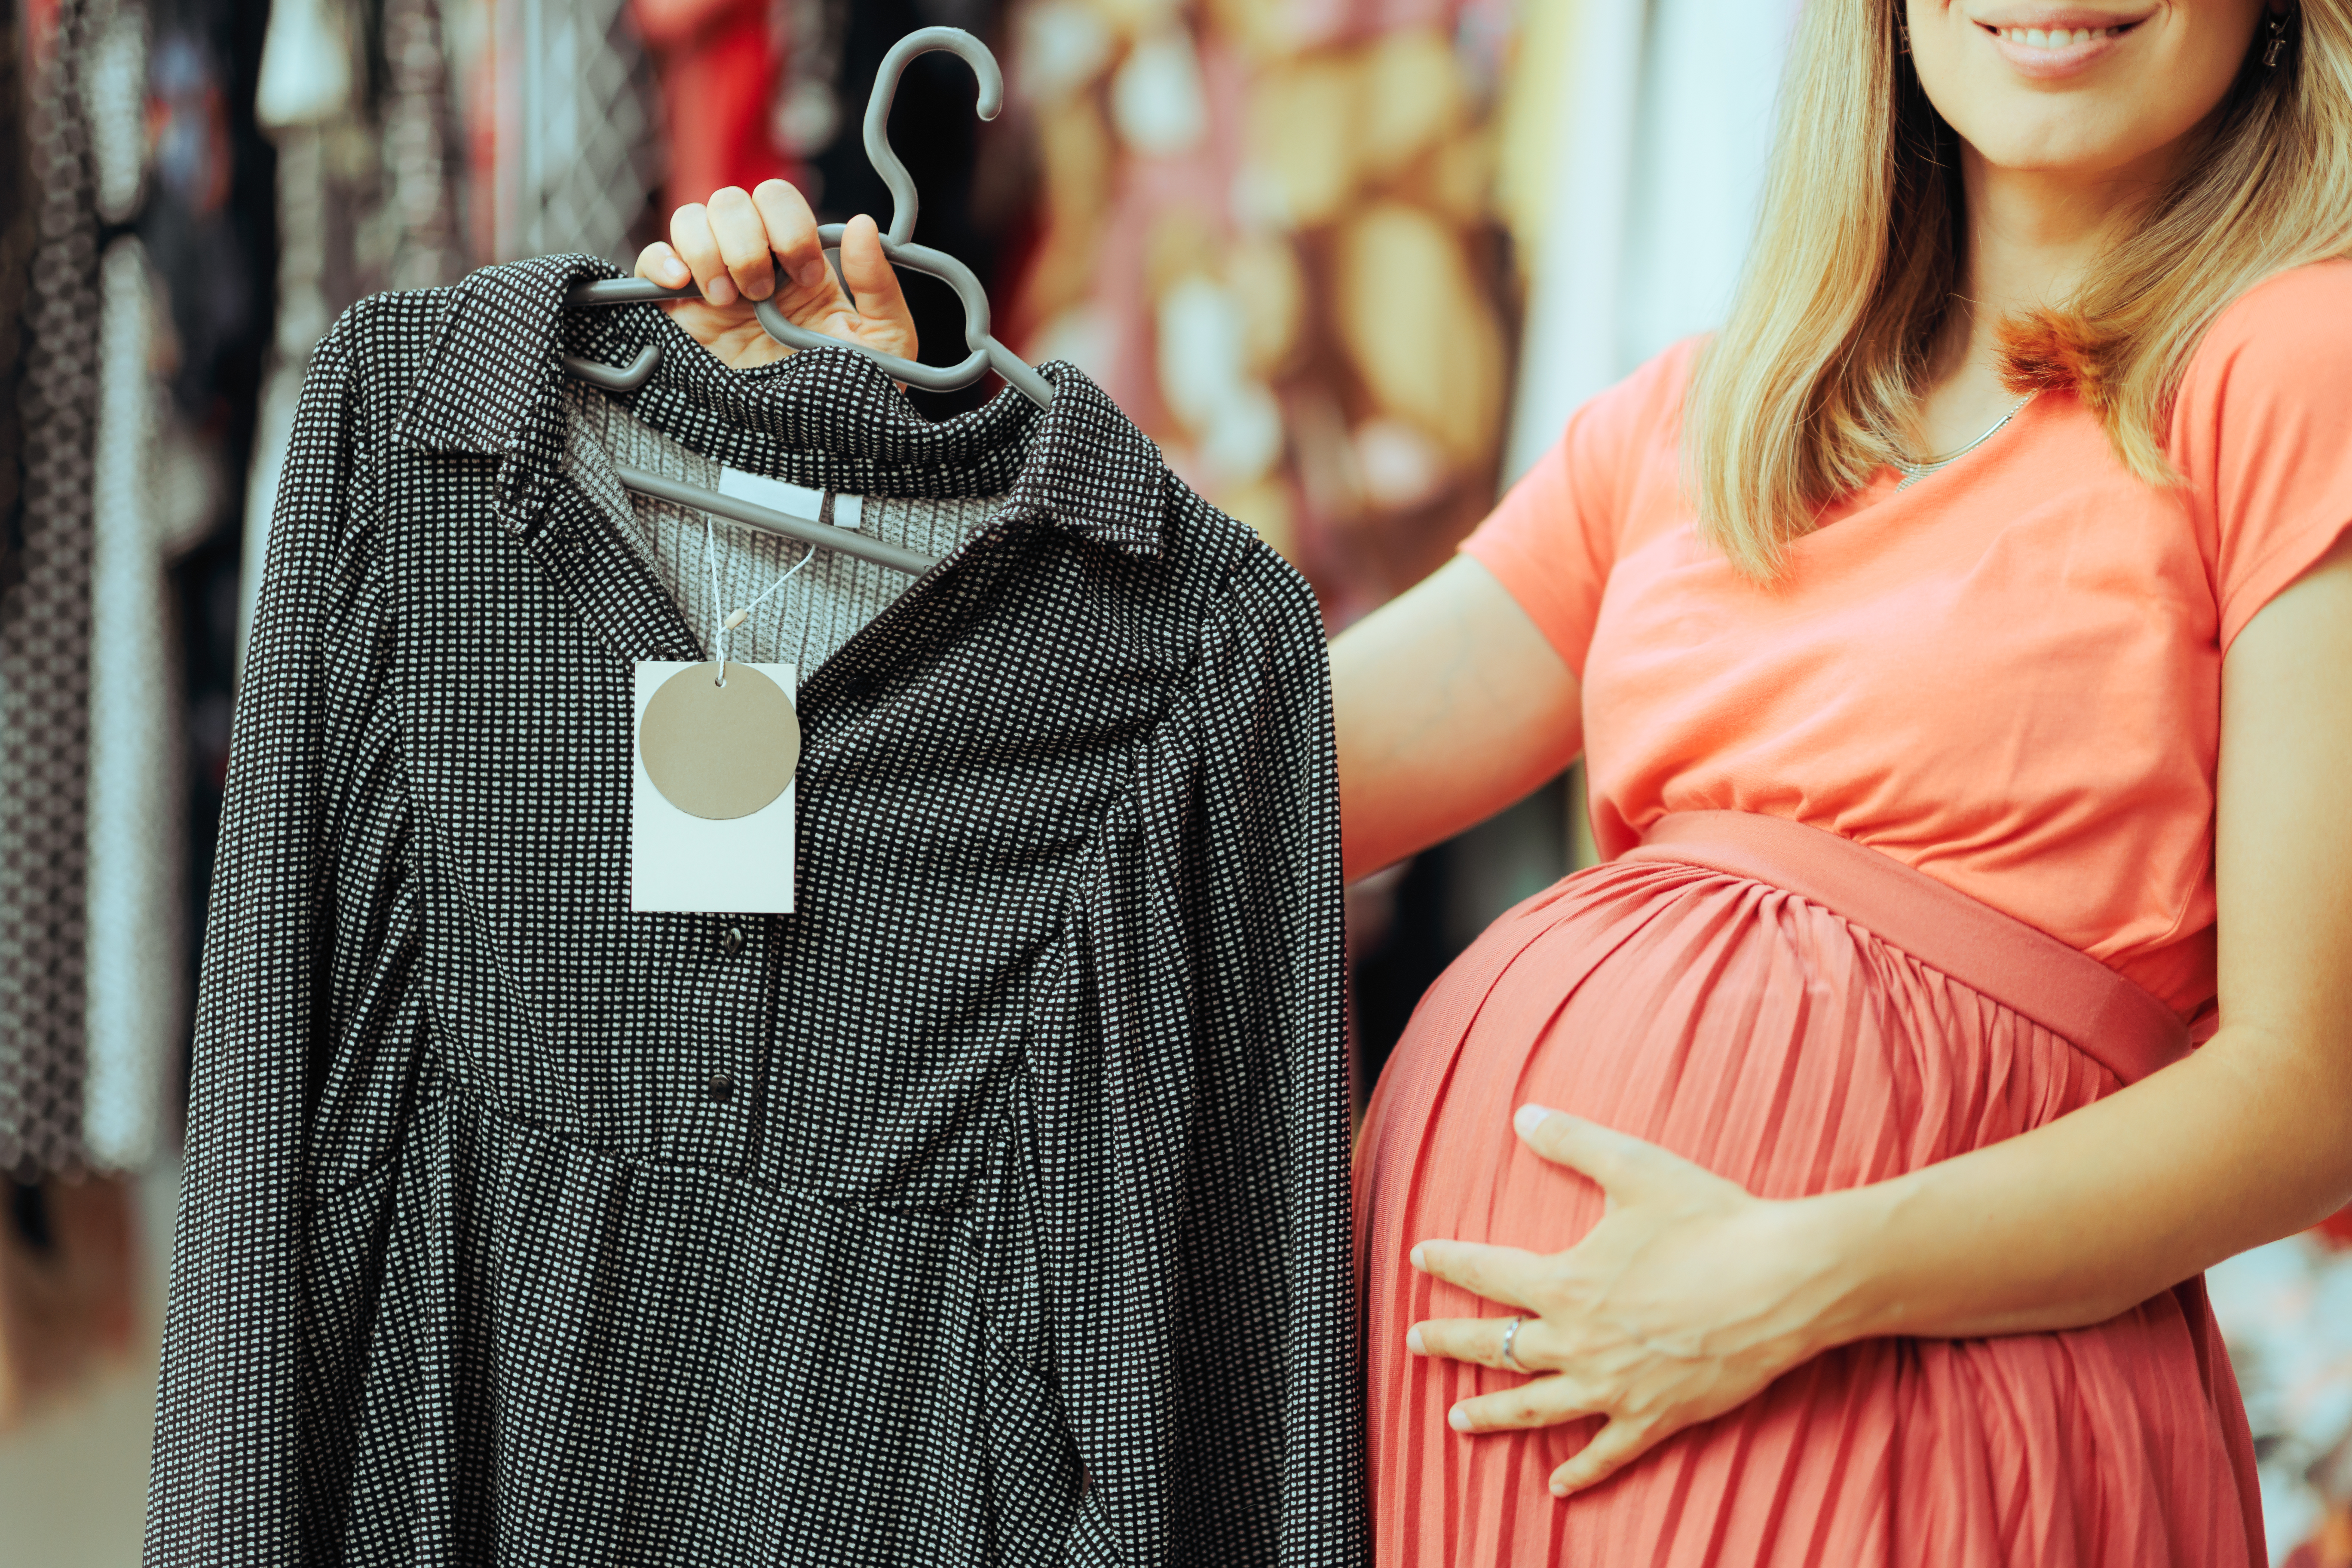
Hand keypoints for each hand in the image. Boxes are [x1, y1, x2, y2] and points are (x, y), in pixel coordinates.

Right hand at [635, 181, 917, 370]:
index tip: (805, 279)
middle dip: (748, 239)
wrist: (804, 447)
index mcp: (797, 262)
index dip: (790, 228)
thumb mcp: (883, 342)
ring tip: (728, 301)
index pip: (780, 202)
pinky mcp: (676, 312)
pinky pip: (651, 260)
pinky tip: (685, 288)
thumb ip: (879, 285)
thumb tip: (863, 225)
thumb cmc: (846, 396)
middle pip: (732, 201)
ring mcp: (711, 283)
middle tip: (761, 293)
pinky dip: (662, 261)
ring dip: (710, 251)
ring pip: (690, 218)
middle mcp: (753, 263)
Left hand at [1407, 1105, 1856, 1497]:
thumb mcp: (1634, 1167)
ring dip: (1491, 1415)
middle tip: (1414, 1343)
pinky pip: (1606, 1452)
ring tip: (1456, 1421)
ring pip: (1535, 1408)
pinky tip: (1557, 1485)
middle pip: (1496, 1347)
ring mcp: (1614, 1387)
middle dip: (1449, 1343)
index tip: (1418, 1258)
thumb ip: (1572, 1141)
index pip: (1486, 1273)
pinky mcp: (1655, 1417)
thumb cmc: (1711, 1222)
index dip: (1448, 1262)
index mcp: (1566, 1283)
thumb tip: (1524, 1114)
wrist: (1784, 1282)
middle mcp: (1579, 1342)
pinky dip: (1579, 1470)